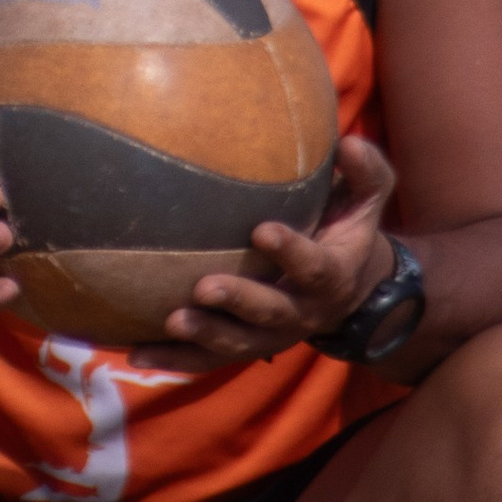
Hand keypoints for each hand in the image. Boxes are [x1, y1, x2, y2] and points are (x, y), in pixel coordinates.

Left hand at [158, 134, 399, 366]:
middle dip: (239, 302)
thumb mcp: (366, 201)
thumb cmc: (347, 229)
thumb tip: (347, 142)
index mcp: (331, 277)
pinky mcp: (244, 346)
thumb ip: (365, 172)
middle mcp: (302, 313)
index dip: (291, 252)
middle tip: (205, 287)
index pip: (314, 268)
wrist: (350, 290)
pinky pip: (208, 359)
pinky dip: (174, 359)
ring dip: (204, 335)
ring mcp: (270, 336)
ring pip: (238, 344)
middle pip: (271, 314)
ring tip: (171, 321)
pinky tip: (135, 352)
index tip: (262, 230)